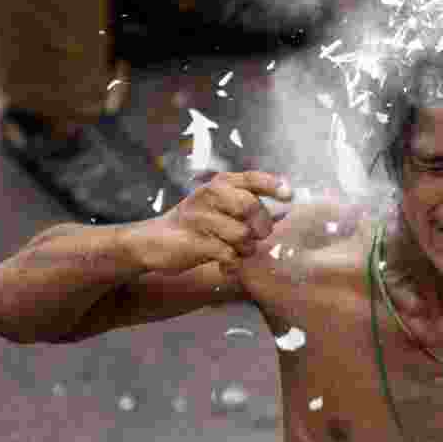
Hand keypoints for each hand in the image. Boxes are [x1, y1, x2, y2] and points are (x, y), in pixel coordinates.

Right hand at [123, 171, 291, 274]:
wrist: (153, 241)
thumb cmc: (196, 223)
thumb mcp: (220, 206)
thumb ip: (248, 204)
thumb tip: (286, 213)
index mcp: (220, 184)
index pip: (251, 178)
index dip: (273, 184)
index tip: (289, 195)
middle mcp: (209, 195)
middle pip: (250, 206)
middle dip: (261, 226)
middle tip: (258, 237)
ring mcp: (200, 218)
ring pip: (241, 234)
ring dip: (245, 248)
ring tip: (236, 251)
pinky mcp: (194, 241)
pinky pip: (228, 254)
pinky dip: (233, 263)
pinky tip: (226, 263)